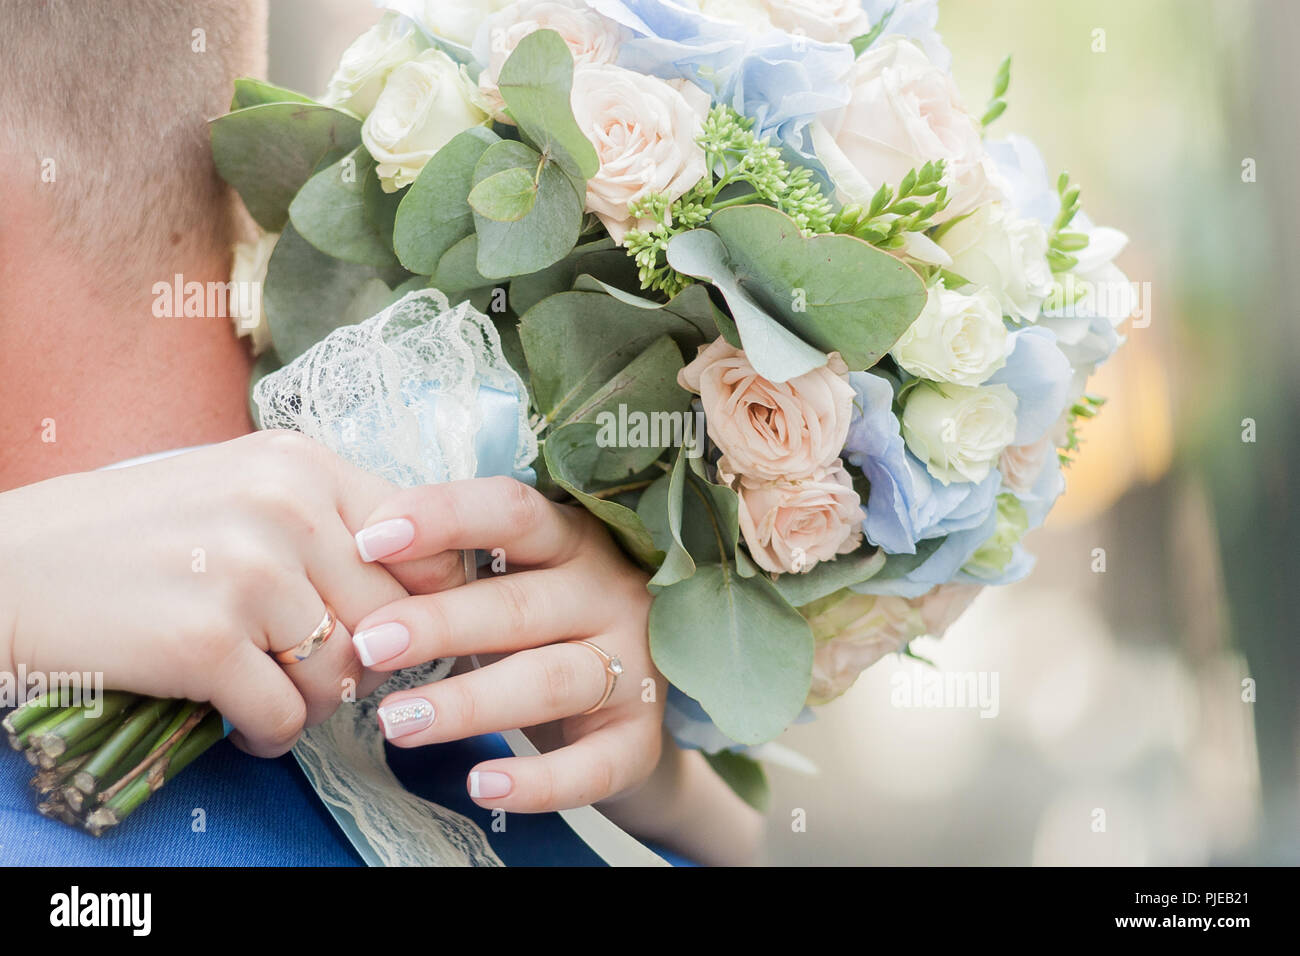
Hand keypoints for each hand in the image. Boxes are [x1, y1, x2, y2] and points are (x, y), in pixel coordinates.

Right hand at [0, 431, 408, 755]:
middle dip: (367, 658)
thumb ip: (325, 520)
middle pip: (393, 611)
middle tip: (321, 672)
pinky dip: (272, 734)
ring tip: (278, 697)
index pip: (421, 536)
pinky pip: (288, 714)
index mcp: (299, 462)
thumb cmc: (130, 533)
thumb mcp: (238, 488)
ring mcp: (247, 572)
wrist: (6, 569)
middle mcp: (285, 506)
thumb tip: (423, 575)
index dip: (423, 593)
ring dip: (318, 702)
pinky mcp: (206, 641)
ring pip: (347, 670)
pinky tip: (242, 723)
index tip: (397, 625)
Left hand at [348, 477, 666, 812]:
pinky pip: (591, 765)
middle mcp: (609, 594)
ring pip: (549, 682)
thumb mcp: (505, 582)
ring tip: (396, 723)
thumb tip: (361, 557)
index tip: (370, 539)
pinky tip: (480, 786)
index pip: (511, 511)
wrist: (625, 708)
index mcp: (572, 539)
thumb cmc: (539, 629)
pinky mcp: (639, 737)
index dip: (444, 518)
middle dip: (440, 623)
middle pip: (522, 604)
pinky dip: (536, 781)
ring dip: (470, 703)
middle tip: (369, 645)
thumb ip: (449, 569)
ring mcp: (633, 666)